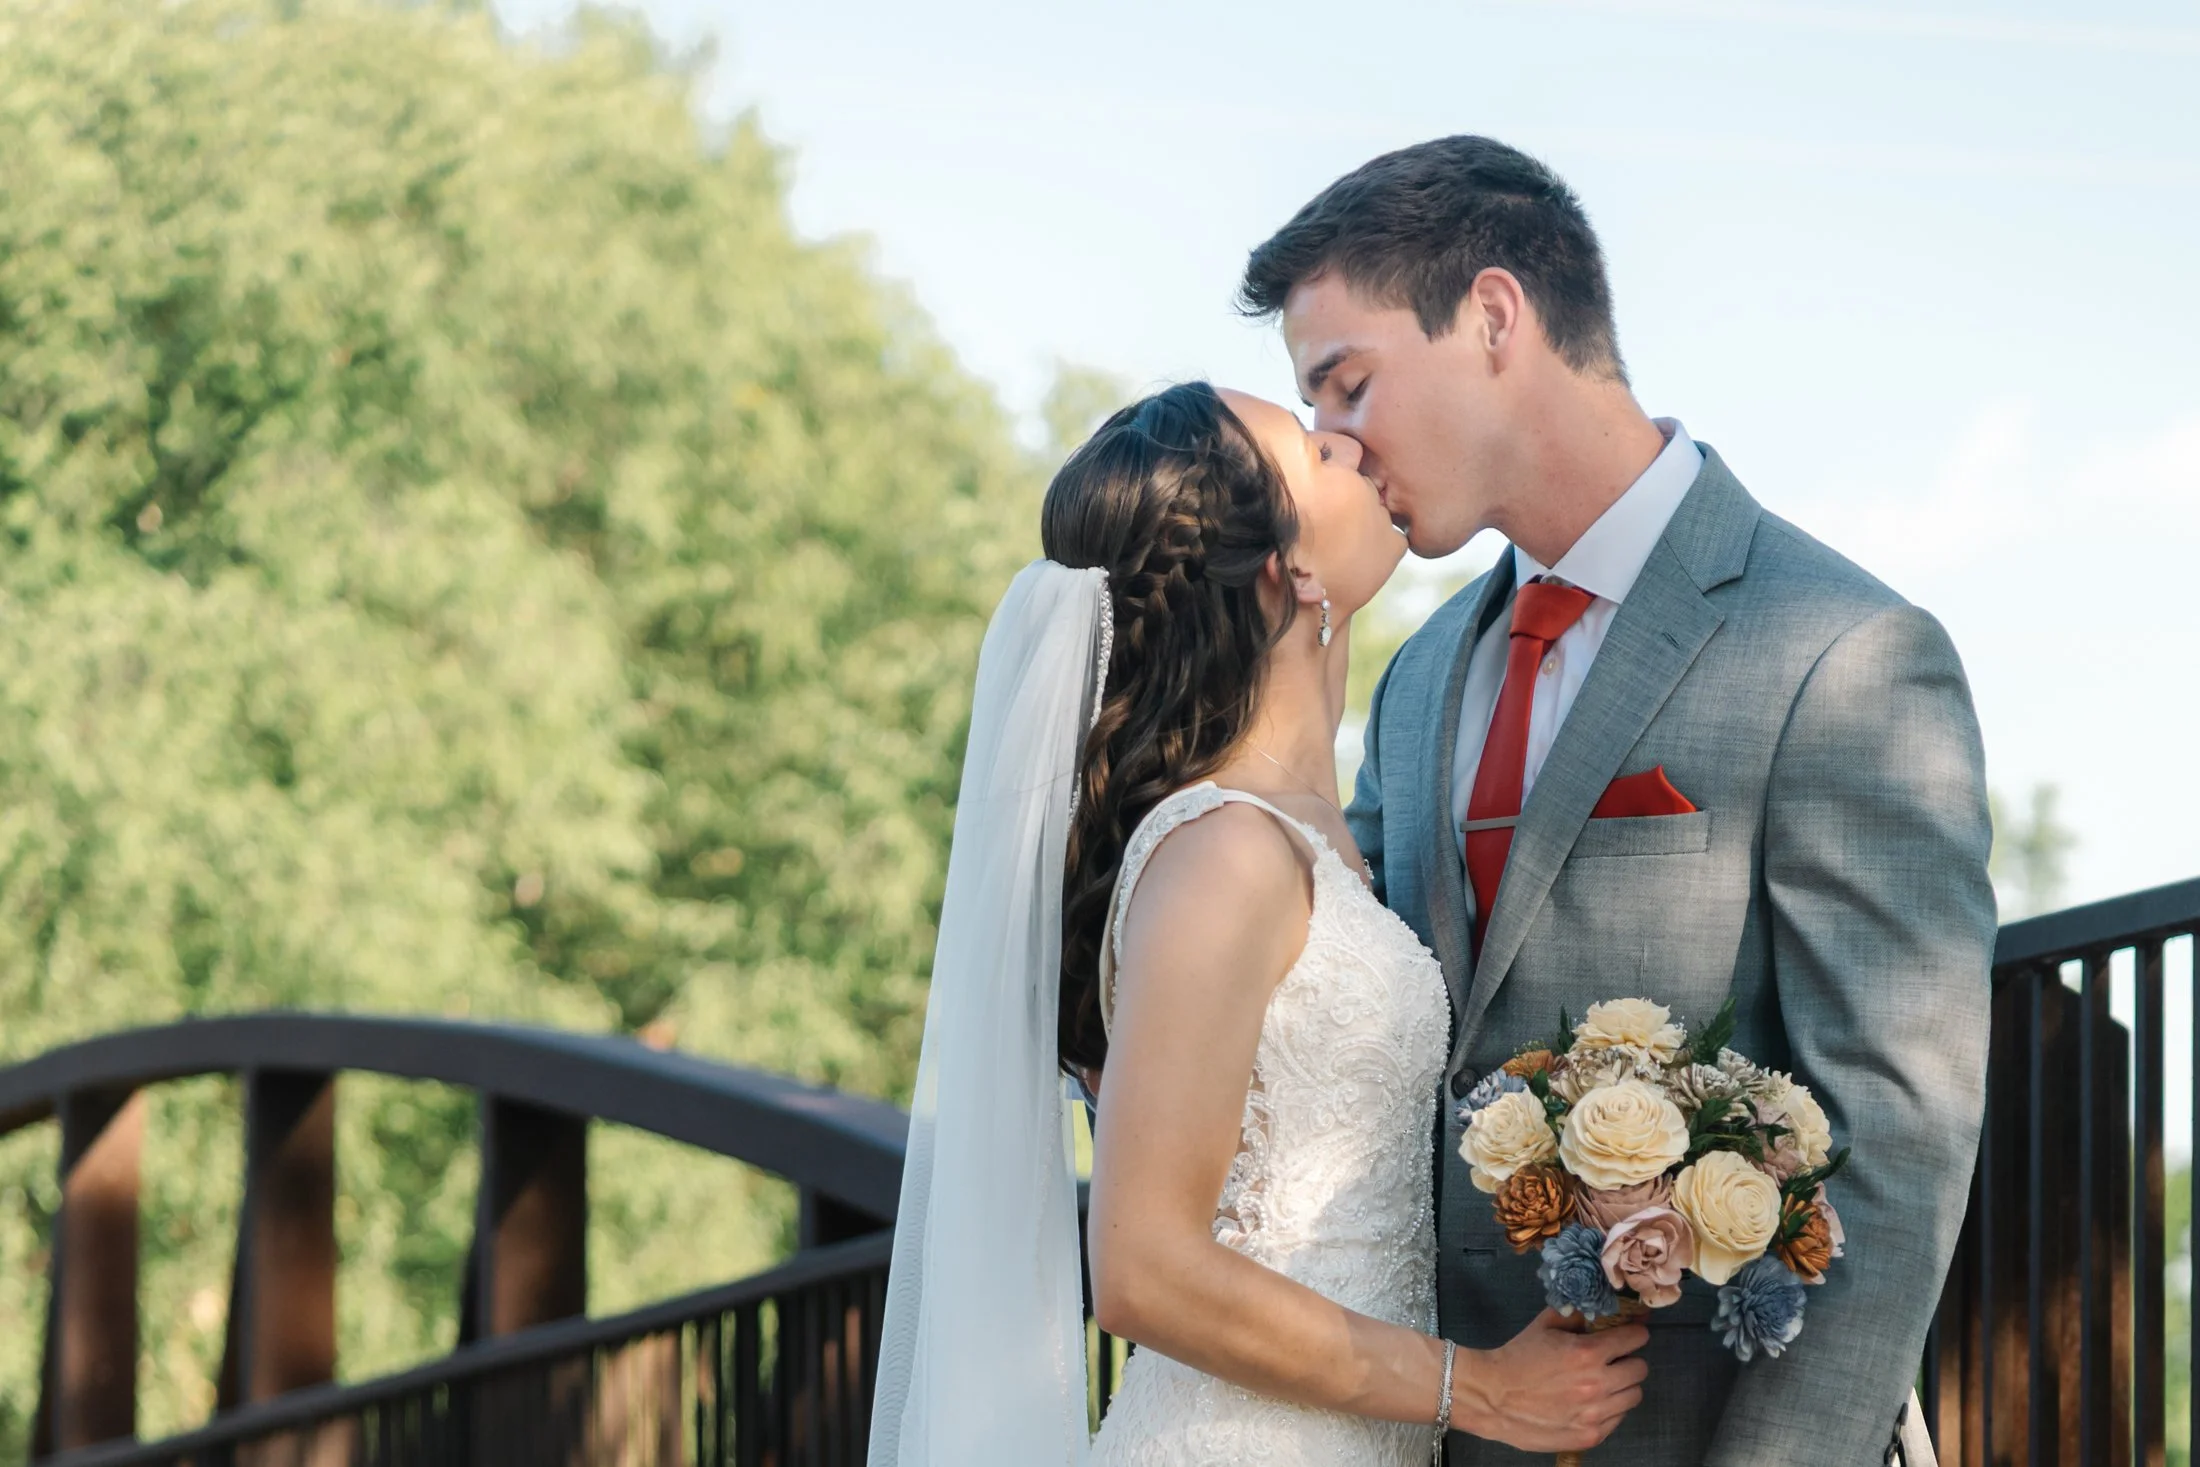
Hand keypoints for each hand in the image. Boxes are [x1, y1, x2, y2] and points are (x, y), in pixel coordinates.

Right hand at [1450, 1308, 1649, 1452]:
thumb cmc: (1518, 1357)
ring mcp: (1595, 1414)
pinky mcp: (1591, 1436)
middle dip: (1629, 1360)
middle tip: (1613, 1360)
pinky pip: (1619, 1418)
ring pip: (1634, 1395)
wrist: (1492, 1397)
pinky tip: (1591, 1402)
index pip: (1635, 1339)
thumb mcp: (1545, 1325)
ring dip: (1622, 1386)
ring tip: (1602, 1383)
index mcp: (1587, 1353)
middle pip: (1640, 1369)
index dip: (1633, 1334)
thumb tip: (1603, 1307)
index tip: (1628, 1335)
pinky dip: (1610, 1408)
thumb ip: (1577, 1313)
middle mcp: (1597, 1384)